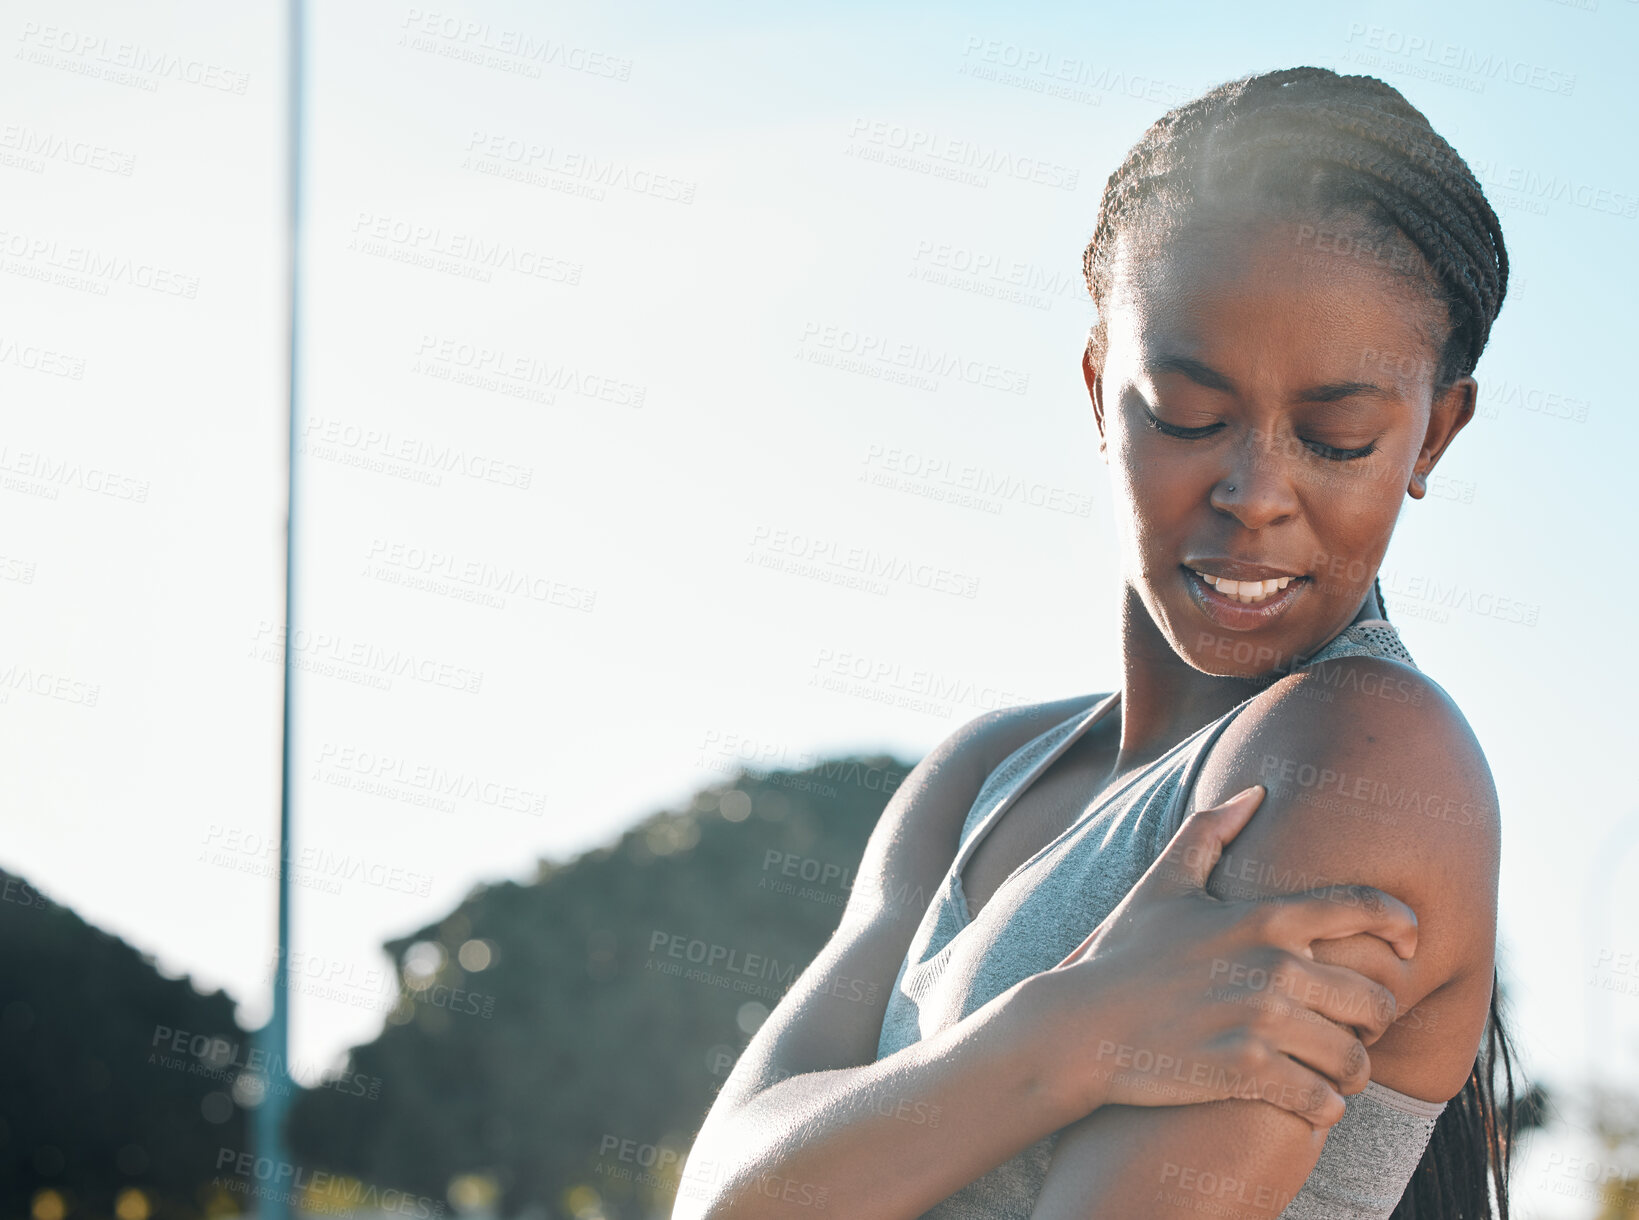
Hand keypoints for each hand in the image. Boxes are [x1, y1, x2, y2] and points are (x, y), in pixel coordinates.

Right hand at [1032, 785, 1416, 1128]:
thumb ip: (1210, 832)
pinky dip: (1325, 1108)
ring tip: (1337, 1075)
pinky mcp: (1247, 1073)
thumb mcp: (1163, 885)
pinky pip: (1322, 1101)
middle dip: (1375, 1021)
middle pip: (1374, 999)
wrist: (1080, 1025)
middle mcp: (1274, 966)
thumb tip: (1255, 792)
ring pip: (1355, 1059)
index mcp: (1264, 918)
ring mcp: (1262, 1021)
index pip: (1363, 911)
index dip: (1402, 927)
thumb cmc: (1123, 954)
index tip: (1412, 947)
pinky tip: (1311, 1104)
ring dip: (1352, 1073)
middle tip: (1357, 1031)